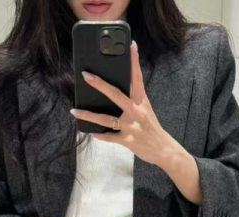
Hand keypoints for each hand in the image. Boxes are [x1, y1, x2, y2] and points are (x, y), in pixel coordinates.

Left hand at [70, 40, 178, 165]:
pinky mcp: (128, 141)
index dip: (134, 60)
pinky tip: (90, 132)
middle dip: (100, 85)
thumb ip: (132, 100)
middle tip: (86, 75)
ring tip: (75, 111)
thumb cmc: (151, 128)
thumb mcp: (145, 110)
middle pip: (116, 95)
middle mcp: (136, 112)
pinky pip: (109, 136)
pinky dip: (99, 134)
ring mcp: (131, 127)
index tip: (130, 45)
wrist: (163, 149)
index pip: (137, 77)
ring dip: (89, 115)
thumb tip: (113, 92)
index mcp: (142, 101)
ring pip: (106, 119)